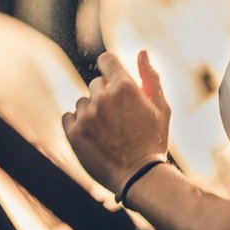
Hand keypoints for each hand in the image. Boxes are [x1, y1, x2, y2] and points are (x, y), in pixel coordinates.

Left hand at [62, 50, 171, 194]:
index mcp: (125, 87)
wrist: (139, 177)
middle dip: (106, 96)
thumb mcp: (161, 108)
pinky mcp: (73, 133)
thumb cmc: (154, 141)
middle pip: (96, 84)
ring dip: (92, 112)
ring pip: (82, 102)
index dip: (110, 67)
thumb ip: (150, 77)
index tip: (113, 80)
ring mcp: (86, 115)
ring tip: (108, 133)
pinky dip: (77, 125)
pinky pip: (68, 117)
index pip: (106, 60)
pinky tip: (93, 138)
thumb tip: (142, 52)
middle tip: (119, 119)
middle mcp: (102, 98)